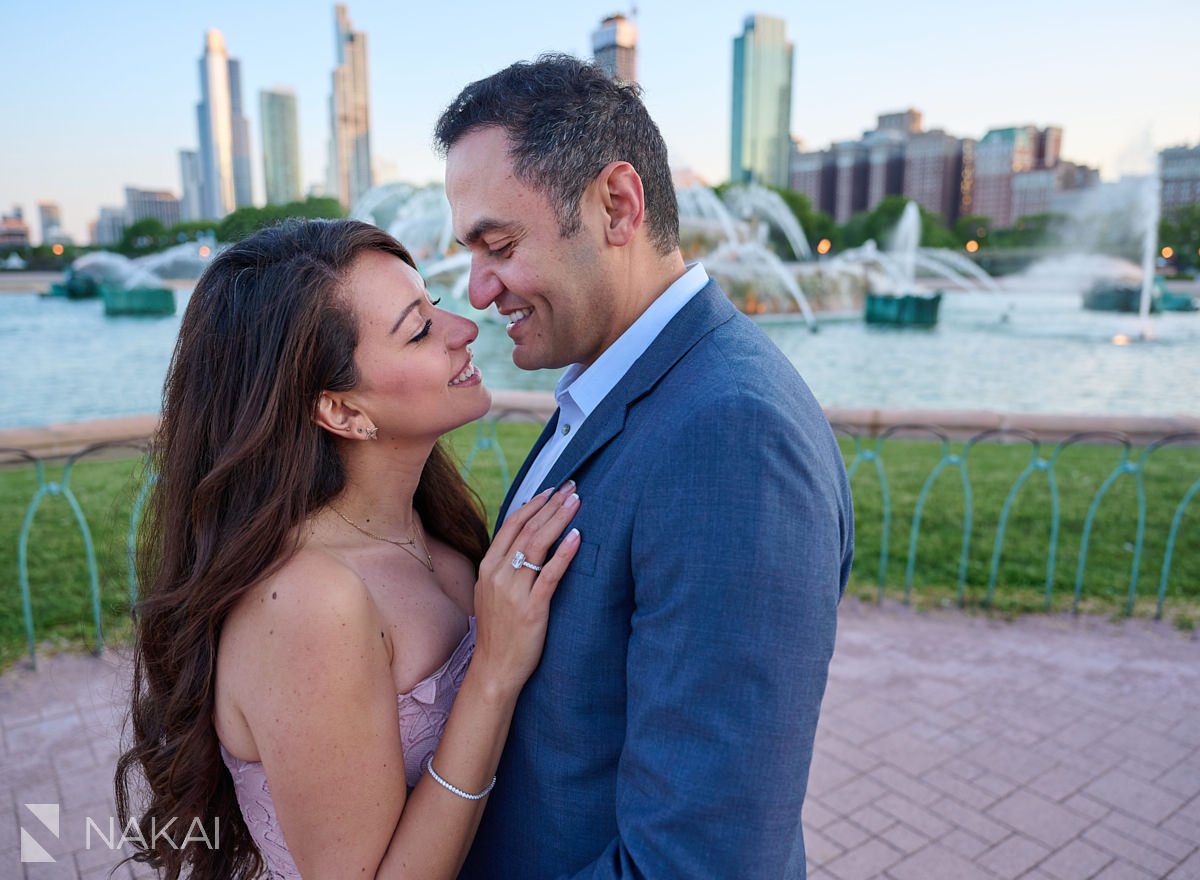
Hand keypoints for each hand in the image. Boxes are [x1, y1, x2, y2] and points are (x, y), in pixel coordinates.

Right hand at [472, 482, 581, 696]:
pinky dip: (564, 554)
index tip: (553, 489)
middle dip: (551, 504)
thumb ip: (505, 567)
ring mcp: (513, 592)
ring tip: (578, 502)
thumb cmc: (499, 631)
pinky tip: (577, 537)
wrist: (494, 670)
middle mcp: (498, 575)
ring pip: (537, 545)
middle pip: (527, 529)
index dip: (534, 504)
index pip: (512, 525)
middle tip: (572, 486)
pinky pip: (549, 575)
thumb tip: (525, 542)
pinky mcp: (531, 610)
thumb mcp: (492, 593)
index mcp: (488, 567)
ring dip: (559, 519)